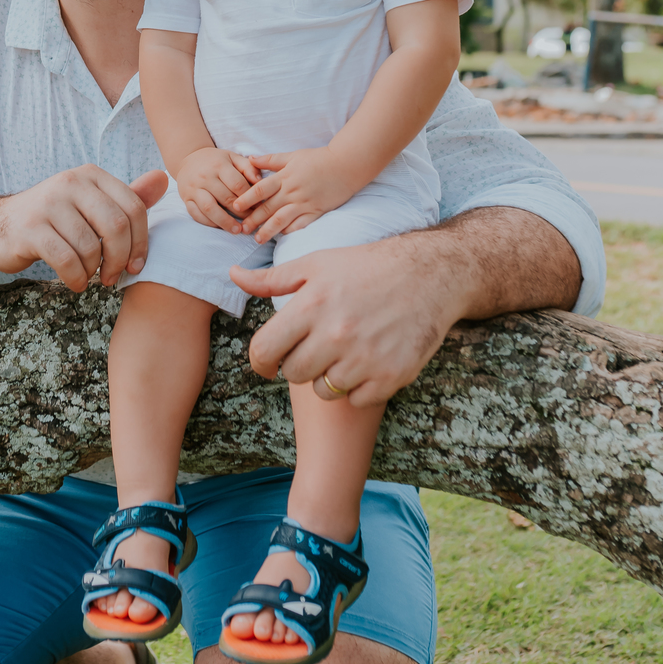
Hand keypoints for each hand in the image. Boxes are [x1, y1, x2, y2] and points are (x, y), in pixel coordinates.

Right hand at [0, 165, 168, 293]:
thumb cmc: (54, 220)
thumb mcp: (91, 205)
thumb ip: (127, 197)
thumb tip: (164, 179)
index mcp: (90, 174)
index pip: (134, 207)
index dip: (141, 242)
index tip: (135, 265)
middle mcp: (70, 182)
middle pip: (117, 226)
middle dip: (120, 259)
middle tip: (112, 277)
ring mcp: (48, 203)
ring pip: (91, 247)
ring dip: (94, 271)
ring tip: (87, 275)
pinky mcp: (29, 228)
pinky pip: (66, 260)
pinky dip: (75, 278)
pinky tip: (74, 281)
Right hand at [176, 147, 259, 232]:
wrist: (189, 158)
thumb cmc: (216, 160)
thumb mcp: (233, 158)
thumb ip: (248, 168)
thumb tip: (260, 182)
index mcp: (219, 165)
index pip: (238, 184)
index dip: (251, 197)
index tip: (260, 207)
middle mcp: (205, 177)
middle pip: (226, 198)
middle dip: (241, 212)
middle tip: (252, 221)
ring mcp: (194, 189)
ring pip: (210, 208)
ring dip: (225, 222)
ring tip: (237, 230)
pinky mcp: (186, 199)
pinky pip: (196, 214)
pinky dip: (209, 223)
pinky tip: (221, 227)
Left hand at [229, 232, 462, 406]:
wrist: (429, 275)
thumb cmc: (366, 266)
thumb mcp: (317, 264)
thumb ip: (272, 278)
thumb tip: (233, 274)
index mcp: (312, 305)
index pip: (264, 350)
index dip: (260, 361)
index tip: (267, 363)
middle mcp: (335, 334)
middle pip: (293, 374)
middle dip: (298, 365)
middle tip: (314, 350)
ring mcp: (364, 358)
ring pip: (324, 390)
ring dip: (327, 377)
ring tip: (343, 353)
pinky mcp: (391, 376)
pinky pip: (356, 398)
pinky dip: (359, 387)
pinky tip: (367, 362)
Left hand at [234, 149, 353, 242]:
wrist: (346, 165)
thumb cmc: (318, 158)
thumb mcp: (292, 155)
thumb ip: (271, 160)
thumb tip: (250, 158)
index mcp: (285, 177)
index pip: (261, 189)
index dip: (246, 198)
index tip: (235, 207)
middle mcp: (292, 191)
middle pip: (268, 208)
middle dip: (253, 220)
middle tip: (241, 229)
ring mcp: (305, 203)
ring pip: (282, 219)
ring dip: (268, 230)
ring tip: (257, 239)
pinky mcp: (316, 211)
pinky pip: (301, 224)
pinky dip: (290, 231)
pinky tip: (281, 237)